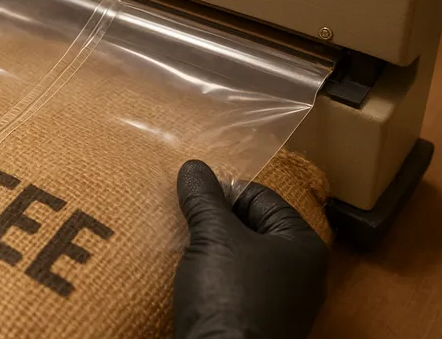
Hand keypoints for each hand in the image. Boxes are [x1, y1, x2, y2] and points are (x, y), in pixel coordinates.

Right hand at [174, 160, 327, 338]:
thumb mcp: (214, 237)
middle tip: (186, 218)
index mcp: (303, 246)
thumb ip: (204, 198)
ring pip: (242, 258)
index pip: (261, 197)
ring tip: (185, 244)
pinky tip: (193, 276)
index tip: (193, 195)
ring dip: (214, 249)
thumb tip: (193, 166)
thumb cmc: (230, 295)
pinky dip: (215, 277)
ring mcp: (282, 303)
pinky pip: (236, 286)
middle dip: (217, 220)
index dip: (225, 191)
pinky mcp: (260, 324)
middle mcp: (301, 274)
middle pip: (252, 227)